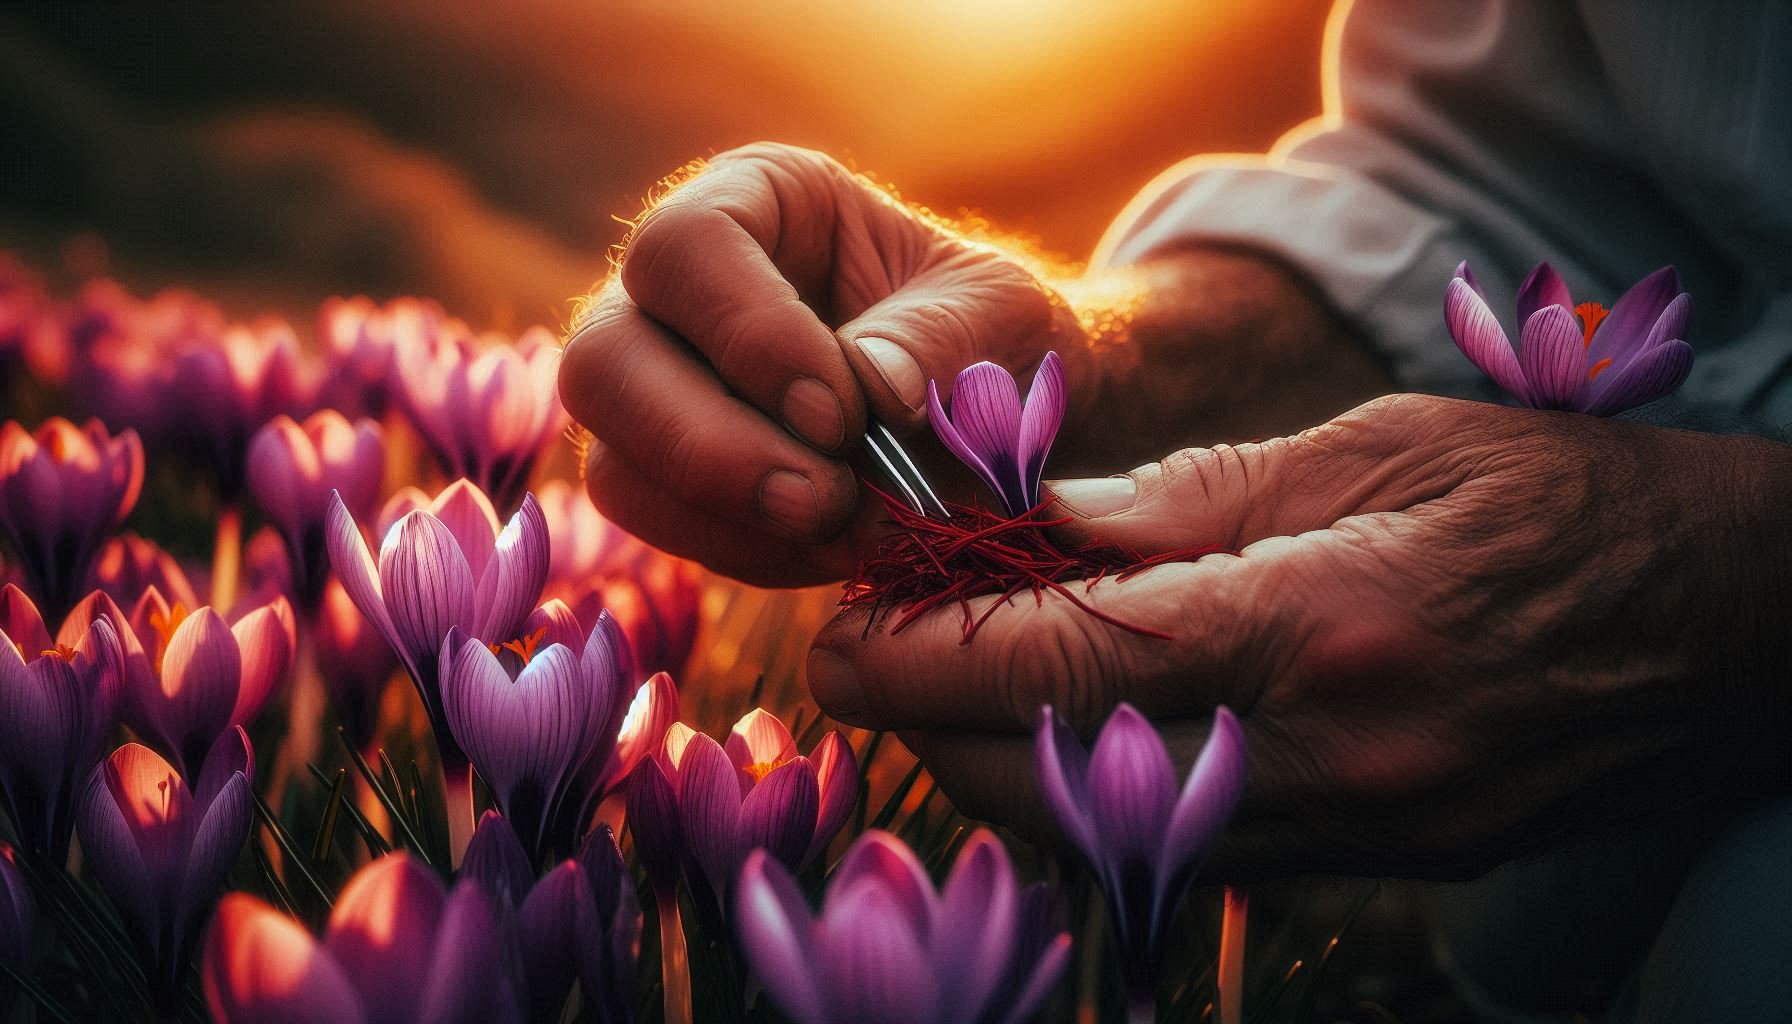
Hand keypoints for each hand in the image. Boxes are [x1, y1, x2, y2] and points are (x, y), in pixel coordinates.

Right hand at [558, 142, 1383, 585]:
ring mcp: (681, 398)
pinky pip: (670, 525)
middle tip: (830, 504)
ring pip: (616, 456)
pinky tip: (836, 563)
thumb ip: (940, 355)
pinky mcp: (698, 484)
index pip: (683, 255)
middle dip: (708, 441)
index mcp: (754, 216)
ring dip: (719, 512)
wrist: (1031, 416)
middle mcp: (692, 302)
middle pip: (605, 358)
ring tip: (848, 542)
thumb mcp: (1010, 329)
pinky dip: (742, 554)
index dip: (742, 339)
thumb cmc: (1024, 347)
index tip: (844, 415)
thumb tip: (868, 412)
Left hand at [805, 395, 1791, 878]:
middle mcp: (1328, 756)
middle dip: (935, 721)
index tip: (846, 631)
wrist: (1726, 628)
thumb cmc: (1559, 502)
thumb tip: (1046, 523)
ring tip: (951, 682)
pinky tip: (1064, 732)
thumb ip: (1201, 497)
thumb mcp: (1385, 446)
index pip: (1072, 659)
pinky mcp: (1374, 863)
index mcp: (1323, 624)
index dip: (933, 652)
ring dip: (1000, 765)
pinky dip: (1096, 799)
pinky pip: (1189, 853)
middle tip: (874, 649)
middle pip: (1062, 774)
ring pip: (1112, 833)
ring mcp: (1353, 830)